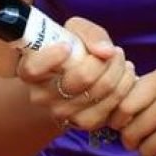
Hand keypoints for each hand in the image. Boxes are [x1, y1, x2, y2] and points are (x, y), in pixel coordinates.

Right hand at [16, 16, 136, 132]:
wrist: (74, 81)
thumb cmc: (73, 50)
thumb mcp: (75, 32)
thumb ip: (89, 34)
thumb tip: (106, 51)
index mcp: (30, 70)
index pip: (33, 68)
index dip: (51, 57)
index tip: (67, 46)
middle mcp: (42, 96)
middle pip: (82, 77)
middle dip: (106, 59)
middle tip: (113, 51)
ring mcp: (62, 113)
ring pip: (103, 89)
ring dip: (120, 69)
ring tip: (119, 60)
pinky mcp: (85, 123)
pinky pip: (114, 103)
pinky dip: (125, 85)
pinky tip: (123, 75)